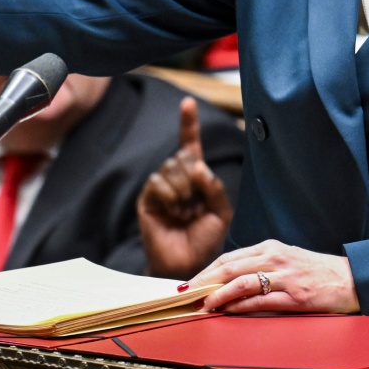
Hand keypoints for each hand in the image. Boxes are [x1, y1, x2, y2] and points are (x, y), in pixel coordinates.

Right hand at [136, 98, 233, 277]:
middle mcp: (176, 179)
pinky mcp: (147, 199)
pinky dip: (171, 196)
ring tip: (186, 214)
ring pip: (172, 168)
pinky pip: (158, 182)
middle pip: (184, 157)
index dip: (188, 124)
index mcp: (195, 178)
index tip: (187, 102)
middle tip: (196, 207)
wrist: (188, 265)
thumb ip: (215, 188)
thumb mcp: (221, 213)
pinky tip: (174, 213)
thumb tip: (199, 166)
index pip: (190, 144)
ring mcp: (160, 188)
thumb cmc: (206, 241)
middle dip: (195, 181)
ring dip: (185, 192)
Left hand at [194, 239, 358, 312]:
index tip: (190, 283)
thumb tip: (228, 284)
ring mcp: (285, 277)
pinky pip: (261, 300)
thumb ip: (260, 268)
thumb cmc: (318, 273)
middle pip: (229, 267)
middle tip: (186, 294)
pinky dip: (240, 306)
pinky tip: (227, 311)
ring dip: (217, 294)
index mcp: (271, 248)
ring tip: (202, 304)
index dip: (206, 270)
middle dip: (204, 281)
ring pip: (241, 282)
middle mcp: (275, 258)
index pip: (229, 258)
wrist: (353, 279)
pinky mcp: (295, 296)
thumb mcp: (287, 262)